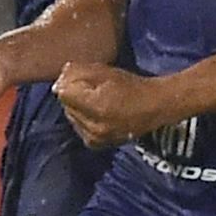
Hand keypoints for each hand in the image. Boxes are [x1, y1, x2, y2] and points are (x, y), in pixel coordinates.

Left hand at [54, 63, 179, 147]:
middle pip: (66, 106)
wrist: (155, 107)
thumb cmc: (132, 86)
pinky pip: (79, 128)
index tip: (77, 76)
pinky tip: (95, 112)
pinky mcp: (96, 144)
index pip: (64, 94)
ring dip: (77, 107)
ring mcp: (95, 138)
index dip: (68, 82)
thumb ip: (81, 72)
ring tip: (93, 99)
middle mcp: (93, 127)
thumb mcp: (106, 72)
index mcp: (97, 107)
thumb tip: (61, 77)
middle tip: (88, 86)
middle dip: (72, 94)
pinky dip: (82, 119)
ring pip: (71, 117)